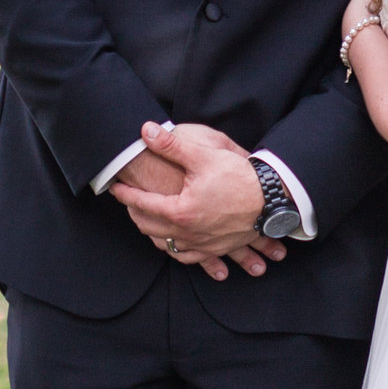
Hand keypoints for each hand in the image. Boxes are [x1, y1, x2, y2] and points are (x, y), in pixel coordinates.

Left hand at [110, 120, 284, 279]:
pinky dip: (175, 250)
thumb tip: (146, 131)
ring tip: (146, 221)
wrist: (273, 198)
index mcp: (180, 211)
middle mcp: (188, 232)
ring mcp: (202, 244)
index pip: (142, 203)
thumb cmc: (239, 176)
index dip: (125, 194)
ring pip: (166, 245)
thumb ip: (172, 145)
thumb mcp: (203, 155)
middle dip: (134, 213)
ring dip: (152, 233)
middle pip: (149, 227)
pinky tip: (173, 243)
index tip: (114, 187)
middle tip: (127, 202)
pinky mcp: (216, 249)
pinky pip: (188, 257)